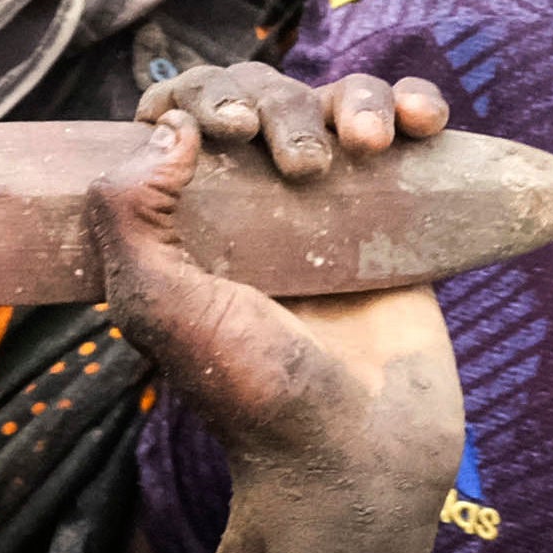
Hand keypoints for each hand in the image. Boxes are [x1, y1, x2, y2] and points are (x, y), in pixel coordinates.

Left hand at [88, 107, 461, 493]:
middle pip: (263, 95)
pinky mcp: (401, 223)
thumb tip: (170, 126)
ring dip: (355, 99)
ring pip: (337, 103)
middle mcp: (256, 206)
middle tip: (302, 167)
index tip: (226, 129)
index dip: (199, 95)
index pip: (183, 114)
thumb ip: (129, 216)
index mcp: (189, 220)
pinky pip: (408, 138)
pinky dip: (414, 106)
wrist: (357, 456)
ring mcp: (332, 211)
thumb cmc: (251, 394)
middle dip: (280, 104)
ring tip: (369, 145)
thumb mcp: (158, 308)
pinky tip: (423, 121)